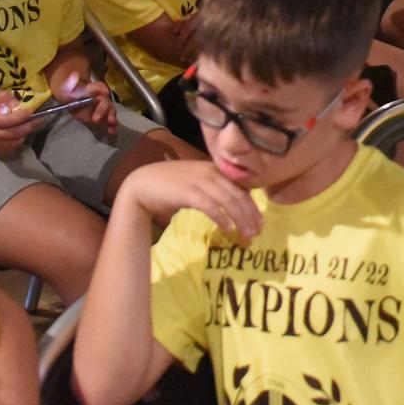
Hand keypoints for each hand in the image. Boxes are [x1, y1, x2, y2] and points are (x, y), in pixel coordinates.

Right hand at [0, 89, 36, 157]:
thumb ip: (7, 97)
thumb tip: (20, 103)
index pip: (10, 120)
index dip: (23, 116)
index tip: (32, 111)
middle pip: (15, 133)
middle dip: (29, 126)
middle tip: (40, 120)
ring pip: (15, 142)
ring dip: (26, 134)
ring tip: (32, 126)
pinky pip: (12, 149)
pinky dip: (19, 141)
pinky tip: (22, 134)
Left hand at [54, 70, 118, 138]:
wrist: (71, 99)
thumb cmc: (70, 92)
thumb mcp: (67, 87)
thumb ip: (70, 83)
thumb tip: (74, 75)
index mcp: (94, 89)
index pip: (100, 87)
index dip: (102, 89)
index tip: (104, 92)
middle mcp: (101, 98)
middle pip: (106, 102)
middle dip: (103, 109)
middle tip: (96, 119)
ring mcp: (102, 108)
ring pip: (110, 111)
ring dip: (111, 117)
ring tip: (111, 124)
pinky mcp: (102, 117)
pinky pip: (109, 121)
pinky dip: (111, 127)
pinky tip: (111, 132)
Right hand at [119, 158, 263, 236]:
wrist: (143, 184)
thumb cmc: (171, 185)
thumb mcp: (198, 183)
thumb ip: (215, 189)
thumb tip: (234, 206)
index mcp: (215, 169)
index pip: (242, 187)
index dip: (253, 205)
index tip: (260, 222)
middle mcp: (211, 173)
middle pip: (238, 195)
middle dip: (250, 215)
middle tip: (257, 232)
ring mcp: (200, 181)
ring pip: (228, 201)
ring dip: (240, 219)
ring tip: (247, 235)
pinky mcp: (189, 193)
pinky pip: (210, 206)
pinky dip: (221, 218)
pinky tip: (228, 229)